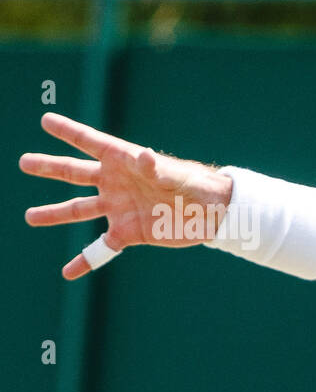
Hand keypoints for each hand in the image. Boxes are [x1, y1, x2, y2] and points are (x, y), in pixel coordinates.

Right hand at [21, 112, 232, 278]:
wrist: (215, 214)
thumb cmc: (198, 186)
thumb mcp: (177, 176)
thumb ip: (157, 168)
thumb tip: (142, 156)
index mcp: (124, 161)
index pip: (90, 143)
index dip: (68, 131)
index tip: (45, 120)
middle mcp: (116, 183)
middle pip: (74, 173)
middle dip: (49, 167)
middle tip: (24, 162)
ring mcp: (120, 208)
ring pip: (79, 210)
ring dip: (55, 214)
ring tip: (30, 217)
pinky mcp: (129, 232)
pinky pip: (102, 248)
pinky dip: (85, 261)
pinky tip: (68, 272)